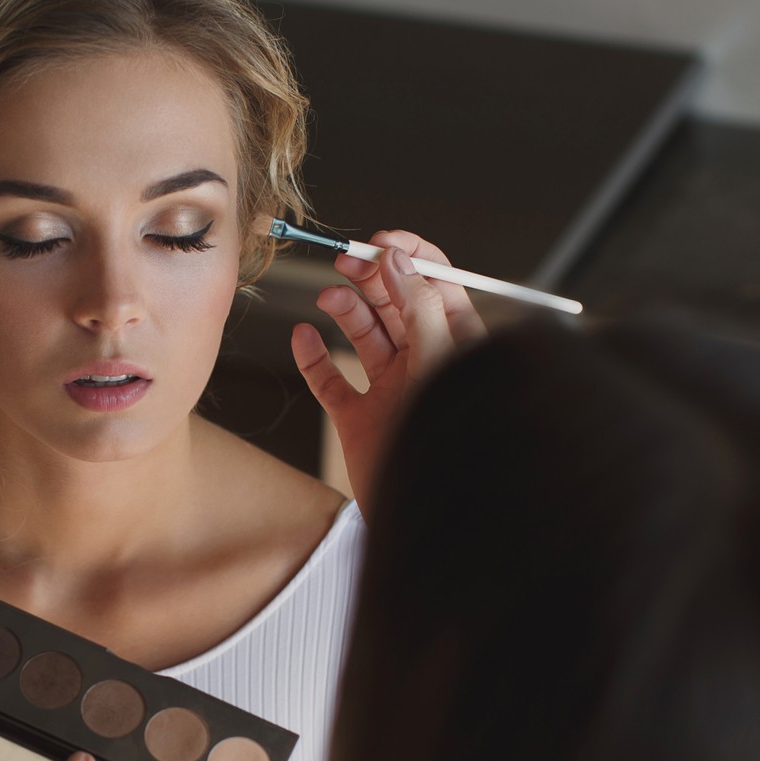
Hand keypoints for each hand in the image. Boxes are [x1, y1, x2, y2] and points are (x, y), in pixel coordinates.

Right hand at [291, 230, 486, 505]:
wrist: (432, 518)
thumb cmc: (454, 443)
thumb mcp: (440, 362)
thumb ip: (420, 308)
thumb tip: (399, 262)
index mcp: (455, 346)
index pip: (435, 284)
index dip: (409, 258)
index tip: (381, 242)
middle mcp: (423, 363)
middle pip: (394, 302)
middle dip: (370, 277)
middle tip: (345, 261)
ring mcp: (390, 390)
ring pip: (362, 333)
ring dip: (344, 310)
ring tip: (327, 299)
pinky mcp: (358, 420)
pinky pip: (330, 379)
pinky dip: (313, 356)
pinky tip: (304, 337)